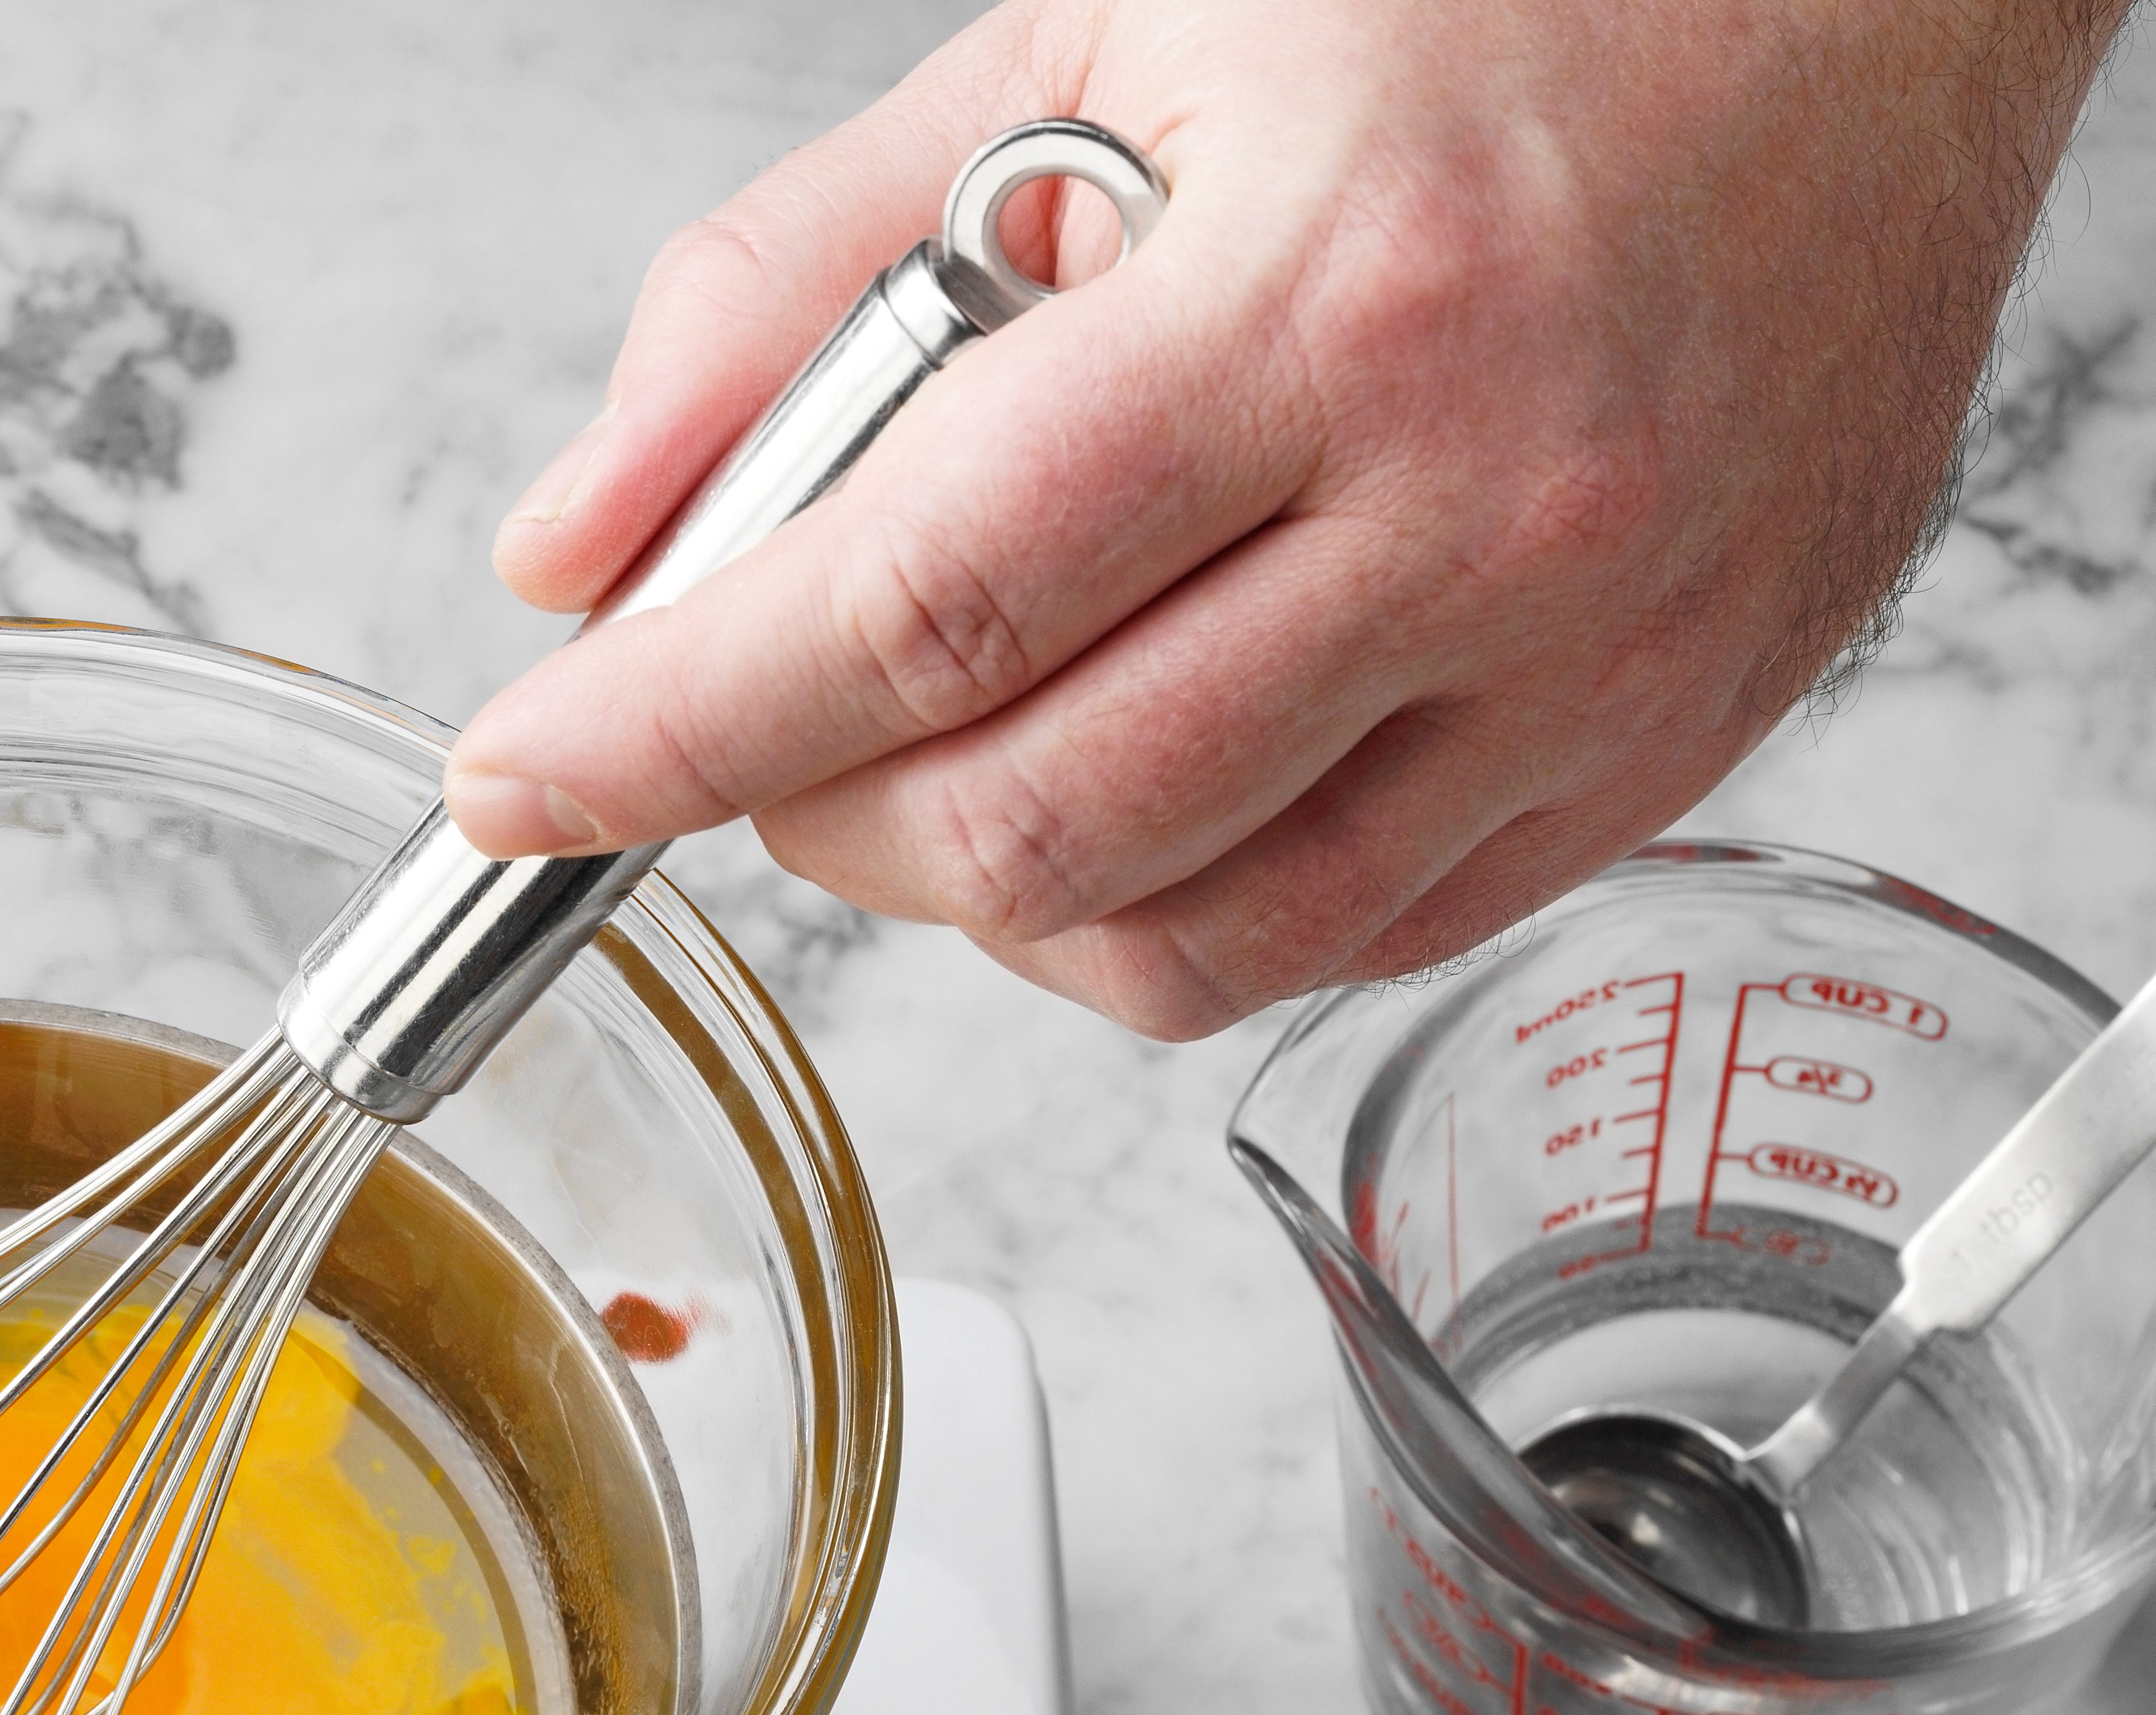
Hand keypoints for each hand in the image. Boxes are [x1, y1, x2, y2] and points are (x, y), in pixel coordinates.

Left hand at [451, 0, 2125, 1040]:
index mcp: (1334, 303)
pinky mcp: (1660, 752)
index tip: (517, 779)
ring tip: (937, 748)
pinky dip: (1163, 912)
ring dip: (977, 893)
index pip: (914, 609)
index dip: (671, 727)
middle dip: (810, 814)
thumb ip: (789, 294)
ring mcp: (1595, 660)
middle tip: (755, 724)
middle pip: (1029, 819)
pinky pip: (1334, 943)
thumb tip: (578, 540)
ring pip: (1174, 937)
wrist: (1873, 0)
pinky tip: (1128, 772)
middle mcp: (1486, 509)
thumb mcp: (1084, 53)